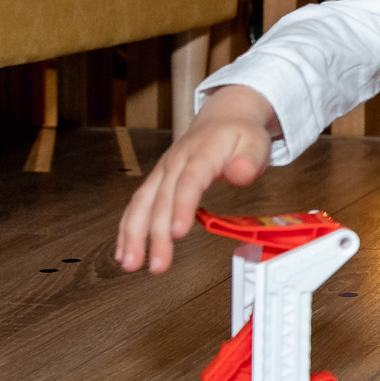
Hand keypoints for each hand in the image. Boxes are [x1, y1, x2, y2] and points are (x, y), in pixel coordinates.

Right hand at [113, 85, 278, 272]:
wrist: (223, 117)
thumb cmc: (240, 134)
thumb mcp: (256, 143)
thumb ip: (250, 160)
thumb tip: (241, 173)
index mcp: (202, 152)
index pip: (190, 181)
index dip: (182, 206)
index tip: (177, 232)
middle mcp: (176, 161)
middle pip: (162, 198)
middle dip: (155, 233)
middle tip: (157, 264)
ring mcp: (163, 171)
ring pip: (142, 202)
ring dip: (133, 234)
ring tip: (129, 263)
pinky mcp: (157, 180)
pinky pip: (137, 204)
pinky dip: (127, 228)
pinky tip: (123, 251)